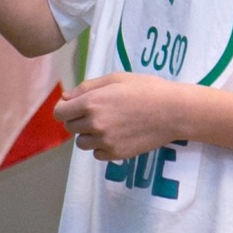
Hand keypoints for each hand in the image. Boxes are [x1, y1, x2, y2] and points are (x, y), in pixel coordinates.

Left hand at [54, 73, 187, 161]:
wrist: (173, 111)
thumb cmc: (145, 89)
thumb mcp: (115, 78)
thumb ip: (86, 88)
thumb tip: (65, 98)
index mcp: (91, 102)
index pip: (60, 113)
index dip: (64, 108)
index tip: (72, 106)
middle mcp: (95, 124)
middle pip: (70, 127)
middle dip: (78, 119)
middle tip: (96, 112)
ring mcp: (105, 141)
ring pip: (82, 143)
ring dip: (89, 135)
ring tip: (108, 124)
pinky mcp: (117, 154)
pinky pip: (97, 154)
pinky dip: (102, 147)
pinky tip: (116, 135)